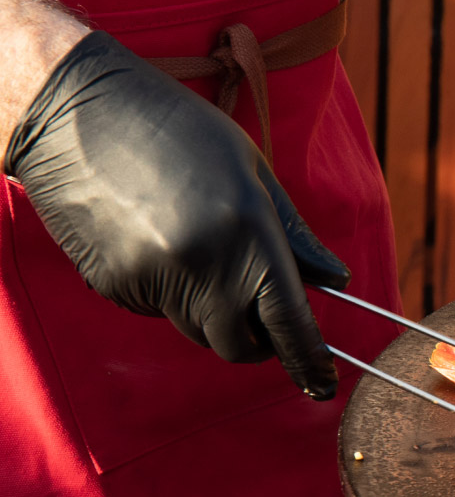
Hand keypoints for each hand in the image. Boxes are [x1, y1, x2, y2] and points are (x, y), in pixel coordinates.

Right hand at [5, 32, 351, 398]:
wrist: (76, 111)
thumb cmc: (178, 131)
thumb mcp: (253, 171)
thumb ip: (294, 234)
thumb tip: (336, 280)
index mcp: (249, 235)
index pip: (289, 323)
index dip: (311, 362)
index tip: (323, 385)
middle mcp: (203, 266)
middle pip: (239, 345)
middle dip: (255, 339)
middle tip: (258, 311)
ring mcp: (152, 279)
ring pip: (197, 329)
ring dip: (211, 312)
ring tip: (198, 249)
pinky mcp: (113, 284)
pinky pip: (156, 310)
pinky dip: (167, 292)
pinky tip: (154, 240)